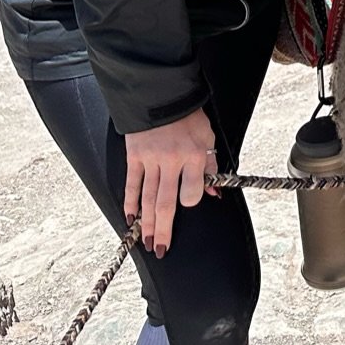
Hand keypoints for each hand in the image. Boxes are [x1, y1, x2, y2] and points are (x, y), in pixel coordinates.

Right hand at [124, 108, 220, 256]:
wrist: (162, 95)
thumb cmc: (189, 117)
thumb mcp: (208, 137)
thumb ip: (210, 165)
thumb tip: (214, 192)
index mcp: (194, 156)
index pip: (192, 192)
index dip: (190, 202)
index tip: (187, 207)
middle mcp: (172, 161)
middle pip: (166, 203)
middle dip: (163, 229)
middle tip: (160, 249)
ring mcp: (151, 160)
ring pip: (148, 198)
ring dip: (146, 223)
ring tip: (145, 241)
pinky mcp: (135, 157)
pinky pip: (132, 184)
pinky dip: (130, 202)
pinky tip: (130, 218)